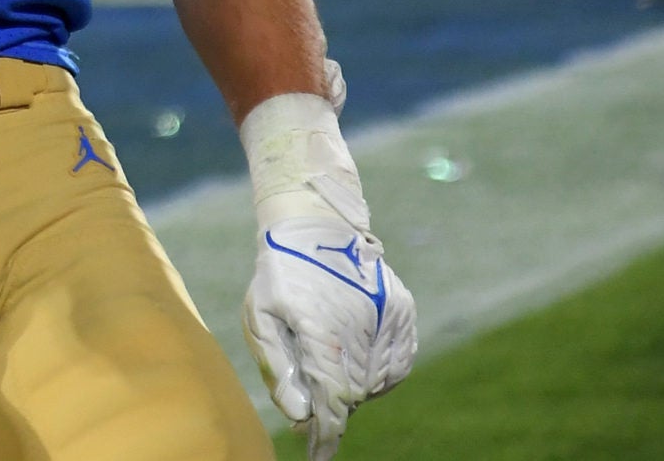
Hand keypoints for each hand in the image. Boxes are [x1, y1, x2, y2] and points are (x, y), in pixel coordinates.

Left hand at [244, 218, 417, 460]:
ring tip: (330, 363)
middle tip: (313, 403)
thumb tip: (299, 415)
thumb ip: (277, 367)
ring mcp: (387, 320)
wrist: (315, 225)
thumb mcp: (260, 316)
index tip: (318, 458)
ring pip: (377, 382)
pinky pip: (397, 363)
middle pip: (353, 394)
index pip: (331, 402)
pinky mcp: (403, 313)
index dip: (326, 436)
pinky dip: (379, 372)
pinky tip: (356, 359)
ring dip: (355, 388)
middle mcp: (359, 328)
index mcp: (321, 332)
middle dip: (333, 406)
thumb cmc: (279, 275)